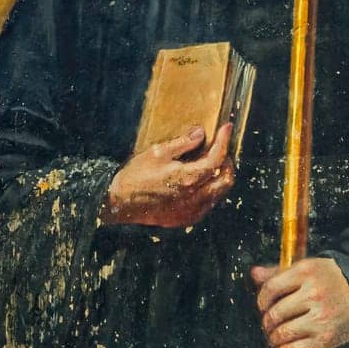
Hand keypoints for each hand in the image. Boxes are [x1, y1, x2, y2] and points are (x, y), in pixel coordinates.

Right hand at [101, 123, 233, 227]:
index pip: (217, 158)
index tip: (227, 128)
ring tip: (210, 165)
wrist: (120, 202)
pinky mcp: (186, 219)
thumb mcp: (158, 152)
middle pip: (226, 179)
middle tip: (220, 149)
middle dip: (228, 162)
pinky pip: (207, 205)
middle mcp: (195, 198)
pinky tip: (199, 183)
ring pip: (219, 194)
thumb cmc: (136, 176)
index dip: (224, 141)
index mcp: (188, 178)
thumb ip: (182, 143)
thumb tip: (200, 133)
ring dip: (219, 177)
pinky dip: (210, 192)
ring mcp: (191, 211)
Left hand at [249, 258, 348, 347]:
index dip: (261, 300)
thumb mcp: (308, 268)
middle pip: (275, 313)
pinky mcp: (327, 339)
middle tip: (269, 323)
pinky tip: (283, 347)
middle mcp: (314, 294)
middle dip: (267, 321)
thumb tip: (255, 274)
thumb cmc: (332, 280)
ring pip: (283, 333)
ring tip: (275, 336)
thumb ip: (279, 272)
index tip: (263, 306)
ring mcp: (321, 317)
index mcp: (306, 272)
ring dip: (273, 337)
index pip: (271, 288)